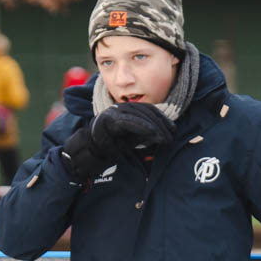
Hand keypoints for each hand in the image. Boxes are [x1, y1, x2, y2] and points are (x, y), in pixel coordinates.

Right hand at [57, 102, 172, 181]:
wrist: (87, 152)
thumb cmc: (110, 146)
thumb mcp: (132, 138)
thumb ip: (146, 134)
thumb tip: (165, 134)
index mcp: (126, 111)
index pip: (148, 110)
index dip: (162, 118)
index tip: (173, 129)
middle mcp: (120, 109)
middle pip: (146, 111)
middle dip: (161, 124)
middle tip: (171, 136)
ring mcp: (113, 113)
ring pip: (138, 114)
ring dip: (154, 126)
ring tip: (164, 138)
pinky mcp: (107, 121)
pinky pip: (127, 122)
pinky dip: (141, 126)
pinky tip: (152, 133)